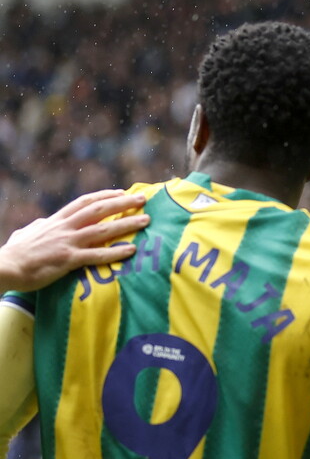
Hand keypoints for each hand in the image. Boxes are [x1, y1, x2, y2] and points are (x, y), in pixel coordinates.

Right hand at [0, 190, 149, 292]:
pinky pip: (97, 255)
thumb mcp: (27, 232)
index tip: (121, 192)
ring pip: (103, 230)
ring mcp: (67, 243)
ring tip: (146, 221)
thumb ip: (40, 226)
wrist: (5, 266)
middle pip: (98, 211)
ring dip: (126, 224)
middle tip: (142, 199)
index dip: (104, 196)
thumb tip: (43, 222)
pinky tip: (132, 250)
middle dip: (122, 203)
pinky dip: (116, 252)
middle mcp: (65, 228)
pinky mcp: (68, 260)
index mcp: (57, 221)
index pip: (84, 203)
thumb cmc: (15, 252)